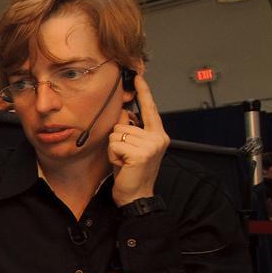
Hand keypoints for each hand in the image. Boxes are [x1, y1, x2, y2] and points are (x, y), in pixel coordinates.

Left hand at [109, 73, 168, 205]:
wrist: (137, 196)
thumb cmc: (132, 172)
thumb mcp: (133, 148)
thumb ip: (131, 130)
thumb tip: (123, 114)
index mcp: (158, 134)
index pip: (150, 109)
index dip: (143, 92)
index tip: (138, 77)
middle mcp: (158, 137)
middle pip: (123, 124)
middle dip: (117, 141)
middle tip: (126, 157)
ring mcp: (151, 145)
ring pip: (116, 134)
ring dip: (114, 149)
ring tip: (125, 161)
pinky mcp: (141, 153)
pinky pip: (114, 145)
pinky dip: (113, 156)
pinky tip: (123, 165)